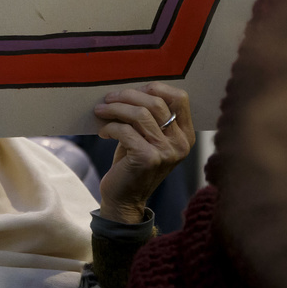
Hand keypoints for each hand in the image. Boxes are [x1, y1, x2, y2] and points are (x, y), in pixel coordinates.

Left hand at [94, 83, 193, 223]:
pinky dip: (110, 127)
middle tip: (108, 98)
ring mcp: (166, 152)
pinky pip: (125, 131)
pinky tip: (104, 132)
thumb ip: (149, 115)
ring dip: (115, 109)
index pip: (180, 98)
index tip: (133, 90)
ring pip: (140, 114)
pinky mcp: (147, 159)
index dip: (155, 88)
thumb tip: (130, 88)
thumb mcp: (148, 137)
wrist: (125, 199)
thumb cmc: (133, 162)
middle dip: (127, 96)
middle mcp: (180, 143)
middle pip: (156, 103)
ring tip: (101, 111)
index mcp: (185, 134)